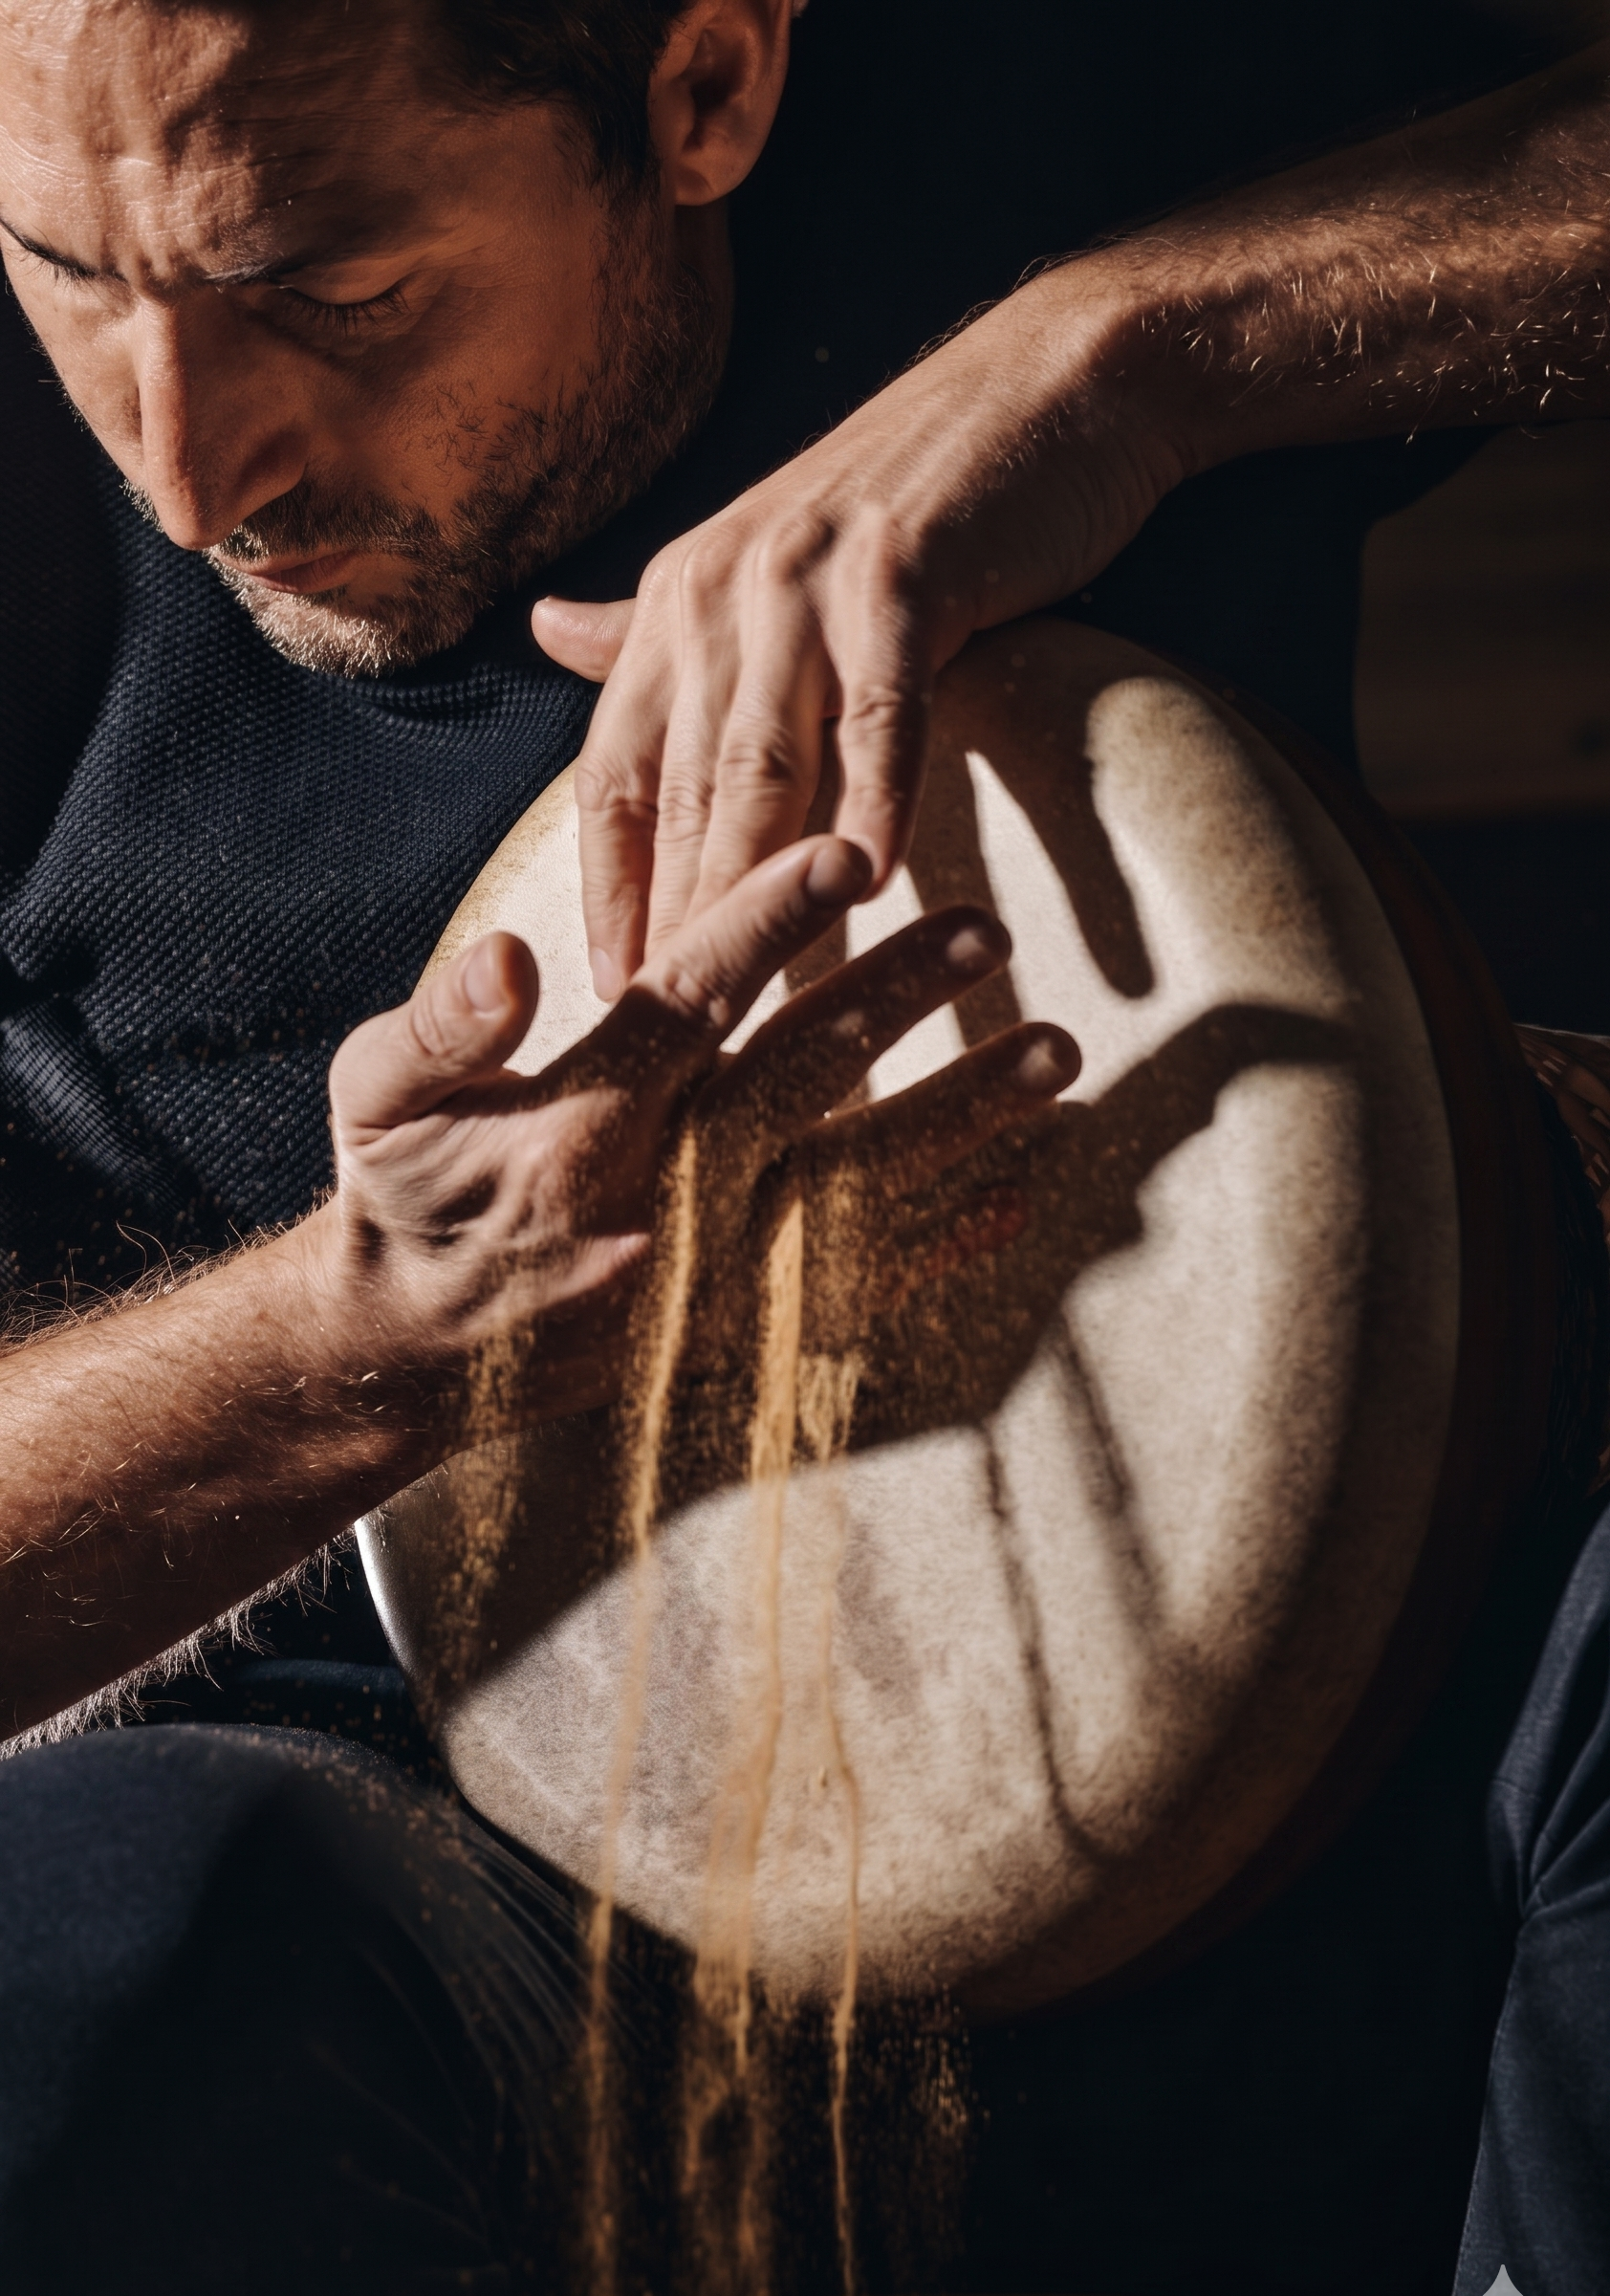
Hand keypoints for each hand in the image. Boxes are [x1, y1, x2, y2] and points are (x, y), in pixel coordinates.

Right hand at [316, 835, 1076, 1435]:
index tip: (846, 854)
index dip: (769, 924)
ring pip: (857, 1186)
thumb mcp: (379, 1099)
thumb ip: (443, 1023)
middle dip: (897, 999)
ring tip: (1053, 1054)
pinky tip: (1018, 1196)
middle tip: (987, 926)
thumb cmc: (404, 1200)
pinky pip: (856, 1291)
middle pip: (800, 1082)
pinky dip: (940, 1248)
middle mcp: (663, 1200)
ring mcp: (712, 1277)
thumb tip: (510, 953)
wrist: (416, 1361)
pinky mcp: (739, 1332)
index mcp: (580, 1126)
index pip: (689, 1004)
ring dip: (961, 1119)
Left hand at [531, 257, 1183, 997]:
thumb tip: (550, 634)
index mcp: (677, 601)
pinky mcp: (903, 575)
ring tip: (747, 1007)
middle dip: (672, 929)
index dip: (610, 895)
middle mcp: (718, 591)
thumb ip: (657, 622)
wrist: (1051, 386)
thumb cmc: (913, 496)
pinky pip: (881, 715)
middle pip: (684, 795)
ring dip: (751, 895)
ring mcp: (806, 582)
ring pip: (763, 769)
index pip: (617, 777)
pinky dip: (873, 800)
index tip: (610, 1001)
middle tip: (668, 1045)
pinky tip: (873, 887)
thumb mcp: (763, 557)